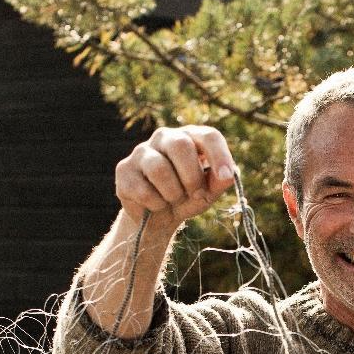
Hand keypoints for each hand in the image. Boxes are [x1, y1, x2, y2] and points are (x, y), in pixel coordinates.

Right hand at [116, 126, 236, 228]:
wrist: (158, 218)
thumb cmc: (187, 198)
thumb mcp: (208, 192)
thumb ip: (219, 182)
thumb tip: (230, 174)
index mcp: (190, 137)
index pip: (208, 135)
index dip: (219, 155)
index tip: (226, 176)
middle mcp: (165, 137)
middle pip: (181, 145)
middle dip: (192, 177)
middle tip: (196, 194)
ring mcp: (141, 151)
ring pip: (159, 169)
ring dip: (173, 194)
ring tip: (173, 200)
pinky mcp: (124, 170)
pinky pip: (143, 190)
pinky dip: (155, 204)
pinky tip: (155, 204)